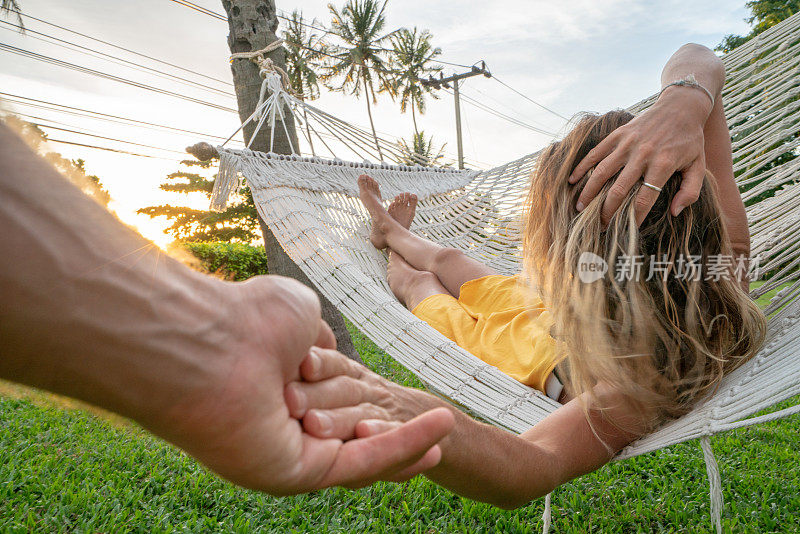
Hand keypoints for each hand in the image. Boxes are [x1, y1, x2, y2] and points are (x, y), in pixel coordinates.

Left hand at [151, 275, 453, 493]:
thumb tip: (327, 356)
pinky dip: (402, 449)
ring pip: (365, 455)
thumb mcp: (301, 315)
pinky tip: (440, 435)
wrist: (207, 341)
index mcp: (283, 393)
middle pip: (359, 436)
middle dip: (401, 434)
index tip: (406, 400)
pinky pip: (362, 462)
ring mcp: (292, 453)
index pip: (344, 408)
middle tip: (444, 425)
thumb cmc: (245, 319)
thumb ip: (322, 341)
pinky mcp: (299, 472)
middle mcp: (286, 428)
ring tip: (449, 429)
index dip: (378, 407)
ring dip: (410, 444)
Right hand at [569, 88, 712, 224]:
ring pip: (602, 172)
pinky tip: (573, 180)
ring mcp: (627, 143)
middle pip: (618, 190)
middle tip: (599, 225)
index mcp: (662, 165)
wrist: (681, 107)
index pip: (643, 199)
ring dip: (589, 192)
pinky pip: (596, 152)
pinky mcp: (618, 135)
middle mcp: (642, 154)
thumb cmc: (690, 140)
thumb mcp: (699, 166)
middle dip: (606, 211)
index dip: (633, 217)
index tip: (627, 230)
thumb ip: (690, 191)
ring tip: (580, 207)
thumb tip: (675, 212)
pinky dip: (583, 166)